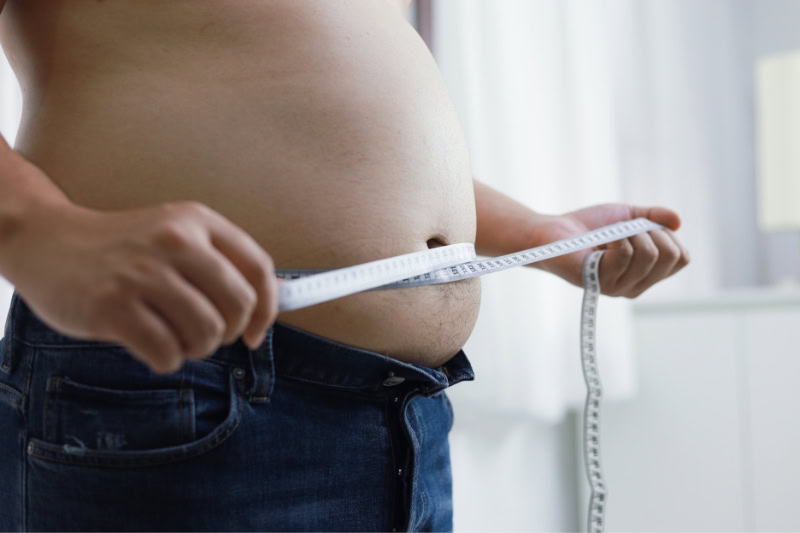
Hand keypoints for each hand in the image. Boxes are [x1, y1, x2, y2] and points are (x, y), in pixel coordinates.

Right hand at [5, 199, 279, 373]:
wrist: (48, 242)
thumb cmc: (123, 249)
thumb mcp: (175, 235)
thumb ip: (222, 262)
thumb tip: (278, 297)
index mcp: (196, 220)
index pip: (258, 267)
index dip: (267, 308)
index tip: (255, 333)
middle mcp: (174, 241)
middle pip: (237, 305)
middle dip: (228, 333)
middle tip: (205, 336)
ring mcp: (142, 273)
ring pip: (206, 332)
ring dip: (196, 349)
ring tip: (175, 339)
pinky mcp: (113, 306)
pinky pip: (167, 352)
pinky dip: (167, 360)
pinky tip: (152, 347)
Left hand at [531, 204, 689, 296]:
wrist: (556, 231)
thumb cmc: (591, 227)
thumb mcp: (629, 216)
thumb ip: (655, 217)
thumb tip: (679, 220)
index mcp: (647, 275)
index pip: (682, 258)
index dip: (668, 235)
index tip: (643, 229)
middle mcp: (635, 287)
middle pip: (671, 255)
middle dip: (653, 230)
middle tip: (626, 230)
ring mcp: (617, 287)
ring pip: (650, 254)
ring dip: (632, 233)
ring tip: (612, 236)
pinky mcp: (598, 282)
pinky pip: (625, 254)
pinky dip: (616, 238)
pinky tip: (602, 242)